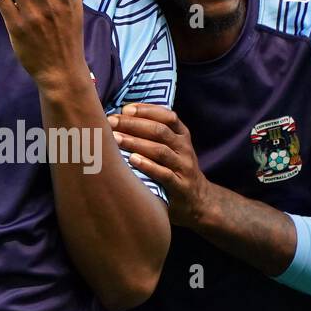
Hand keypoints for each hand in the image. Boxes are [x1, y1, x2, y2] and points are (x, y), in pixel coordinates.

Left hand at [109, 103, 209, 229]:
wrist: (199, 201)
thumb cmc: (175, 169)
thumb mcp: (172, 148)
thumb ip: (154, 134)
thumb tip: (121, 118)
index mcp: (182, 135)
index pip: (167, 116)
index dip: (146, 110)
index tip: (125, 108)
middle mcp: (184, 148)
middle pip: (160, 131)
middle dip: (134, 124)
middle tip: (111, 122)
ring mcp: (183, 168)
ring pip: (160, 151)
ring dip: (136, 143)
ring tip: (115, 139)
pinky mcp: (180, 187)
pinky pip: (164, 174)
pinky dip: (147, 166)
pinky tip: (131, 160)